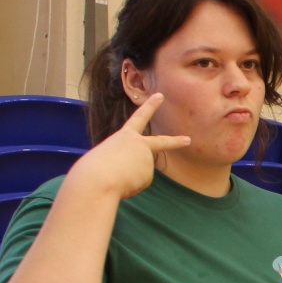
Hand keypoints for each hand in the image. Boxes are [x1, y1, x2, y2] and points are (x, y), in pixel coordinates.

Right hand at [67, 93, 190, 199]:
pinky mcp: (149, 174)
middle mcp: (139, 144)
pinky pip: (139, 183)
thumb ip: (122, 160)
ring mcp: (147, 159)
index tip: (159, 96)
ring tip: (116, 176)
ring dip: (128, 178)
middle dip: (175, 141)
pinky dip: (131, 186)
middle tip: (188, 140)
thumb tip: (132, 172)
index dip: (150, 106)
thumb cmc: (94, 168)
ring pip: (140, 173)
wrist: (98, 179)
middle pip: (161, 142)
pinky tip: (123, 183)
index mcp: (125, 135)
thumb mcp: (106, 157)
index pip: (139, 117)